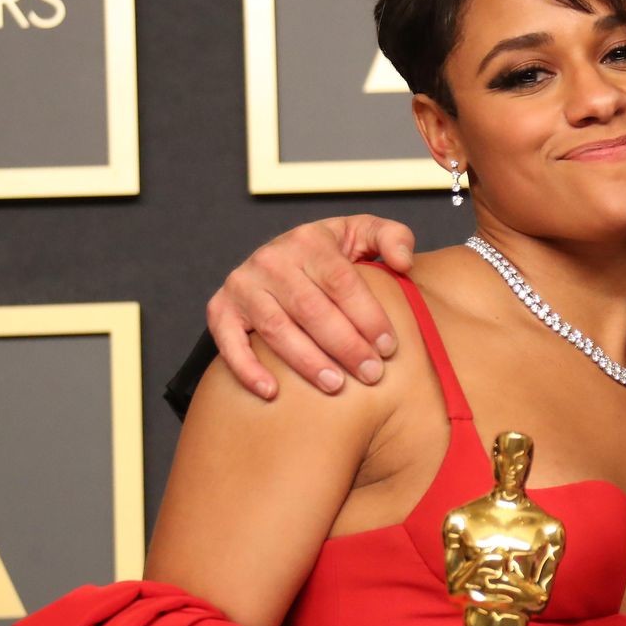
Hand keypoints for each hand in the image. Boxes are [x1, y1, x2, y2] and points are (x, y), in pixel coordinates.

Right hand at [207, 215, 416, 399]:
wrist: (278, 258)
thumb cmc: (331, 254)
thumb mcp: (363, 233)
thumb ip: (392, 237)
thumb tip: (405, 262)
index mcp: (309, 241)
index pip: (342, 282)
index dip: (367, 316)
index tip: (389, 347)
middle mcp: (272, 260)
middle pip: (311, 309)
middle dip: (345, 345)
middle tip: (371, 373)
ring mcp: (243, 285)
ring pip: (277, 329)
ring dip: (307, 361)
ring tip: (335, 385)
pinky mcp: (221, 308)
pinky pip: (229, 341)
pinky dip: (247, 368)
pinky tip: (272, 392)